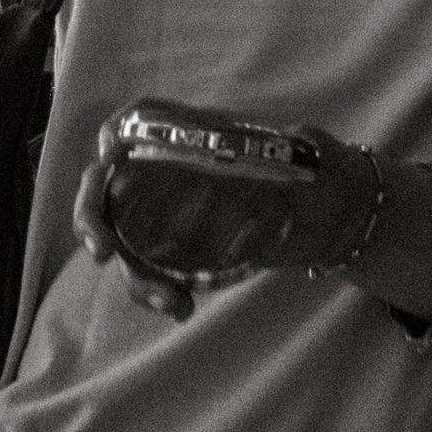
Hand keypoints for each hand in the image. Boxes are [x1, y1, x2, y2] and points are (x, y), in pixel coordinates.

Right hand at [72, 116, 381, 320]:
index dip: (114, 135)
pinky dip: (156, 294)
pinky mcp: (184, 254)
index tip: (109, 158)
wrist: (339, 216)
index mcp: (196, 136)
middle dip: (92, 217)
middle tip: (102, 251)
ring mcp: (173, 216)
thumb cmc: (324, 171)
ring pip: (127, 242)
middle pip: (110, 186)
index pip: (138, 121)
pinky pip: (151, 272)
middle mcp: (173, 172)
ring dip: (135, 276)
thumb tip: (301, 141)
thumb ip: (305, 145)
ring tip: (173, 304)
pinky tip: (182, 310)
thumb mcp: (315, 152)